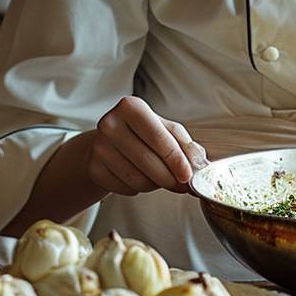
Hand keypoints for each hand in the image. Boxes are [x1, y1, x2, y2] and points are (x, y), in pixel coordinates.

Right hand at [84, 96, 207, 196]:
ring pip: (138, 179)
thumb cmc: (143, 134)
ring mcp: (99, 147)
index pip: (158, 137)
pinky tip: (138, 177)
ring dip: (155, 184)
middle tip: (180, 184)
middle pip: (148, 161)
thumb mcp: (166, 131)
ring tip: (158, 177)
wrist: (108, 143)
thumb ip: (186, 145)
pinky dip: (138, 188)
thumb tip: (201, 165)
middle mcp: (110, 124)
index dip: (176, 160)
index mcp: (130, 107)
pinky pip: (126, 188)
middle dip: (169, 178)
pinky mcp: (94, 168)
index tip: (188, 176)